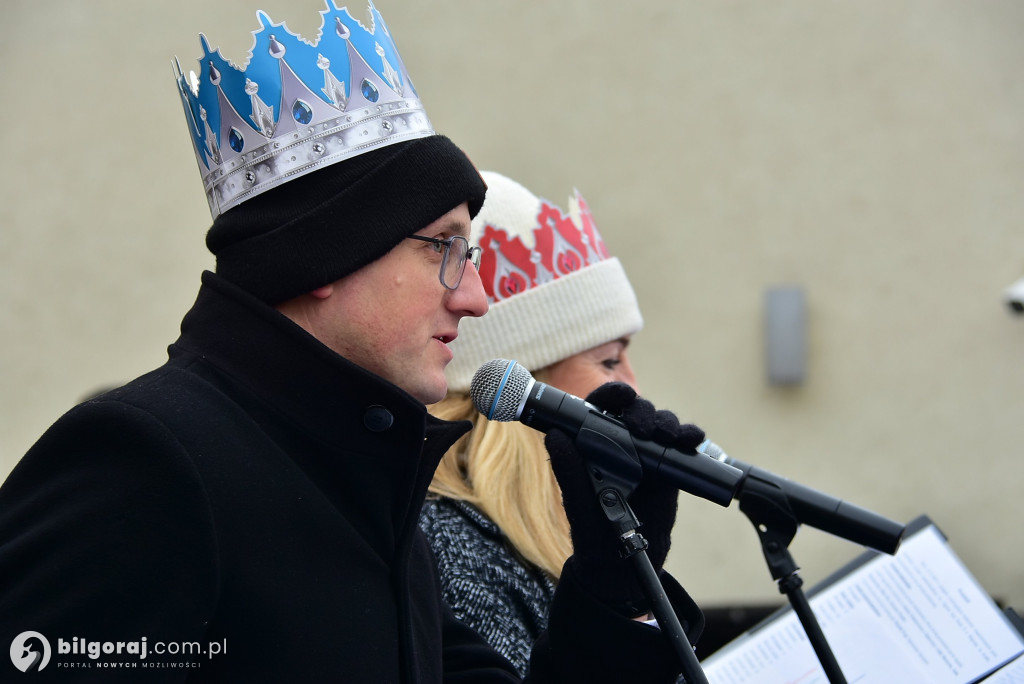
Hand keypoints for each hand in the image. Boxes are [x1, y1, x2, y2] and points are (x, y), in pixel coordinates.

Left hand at [545, 382, 704, 614]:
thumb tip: (555, 436)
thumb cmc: (591, 532)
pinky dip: (690, 438)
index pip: (600, 409)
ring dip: (668, 424)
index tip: (621, 393)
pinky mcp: (668, 470)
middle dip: (643, 411)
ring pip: (660, 426)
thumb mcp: (577, 503)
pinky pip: (681, 448)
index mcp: (592, 445)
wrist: (622, 565)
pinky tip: (692, 440)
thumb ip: (568, 471)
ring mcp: (646, 455)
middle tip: (644, 426)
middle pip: (635, 412)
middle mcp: (620, 444)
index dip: (611, 396)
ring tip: (670, 436)